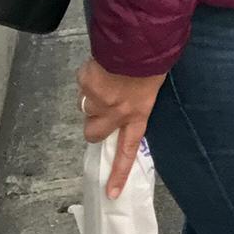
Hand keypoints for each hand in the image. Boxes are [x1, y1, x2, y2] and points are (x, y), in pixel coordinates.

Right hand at [78, 58, 164, 199]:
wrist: (139, 40)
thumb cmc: (152, 59)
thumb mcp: (150, 86)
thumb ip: (135, 102)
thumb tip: (121, 104)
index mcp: (137, 114)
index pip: (127, 151)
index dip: (118, 173)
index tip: (111, 194)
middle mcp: (117, 113)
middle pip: (93, 133)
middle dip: (94, 121)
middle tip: (102, 105)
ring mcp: (100, 100)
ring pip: (85, 106)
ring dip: (92, 95)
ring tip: (107, 76)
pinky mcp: (87, 83)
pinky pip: (82, 82)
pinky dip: (87, 75)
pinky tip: (100, 64)